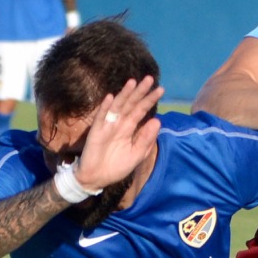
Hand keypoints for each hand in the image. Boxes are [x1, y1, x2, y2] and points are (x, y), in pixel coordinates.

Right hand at [72, 77, 164, 193]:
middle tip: (150, 79)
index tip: (161, 89)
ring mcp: (107, 125)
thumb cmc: (116, 167)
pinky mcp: (96, 131)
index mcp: (129, 128)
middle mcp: (119, 123)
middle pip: (131, 104)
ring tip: (132, 82)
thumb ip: (146, 138)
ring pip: (117, 106)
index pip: (141, 110)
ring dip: (124, 94)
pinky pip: (101, 117)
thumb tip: (157, 120)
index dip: (150, 100)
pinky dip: (105, 108)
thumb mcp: (136, 154)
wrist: (97, 179)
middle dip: (140, 92)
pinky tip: (111, 97)